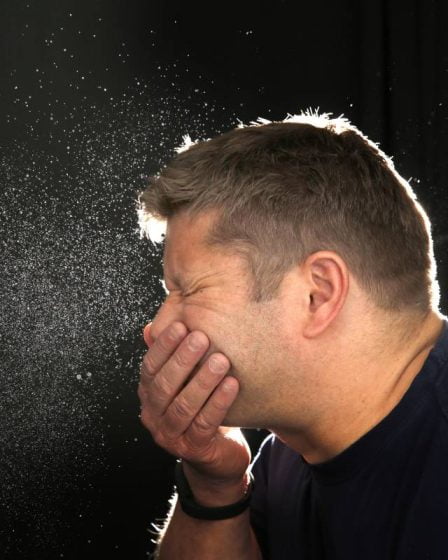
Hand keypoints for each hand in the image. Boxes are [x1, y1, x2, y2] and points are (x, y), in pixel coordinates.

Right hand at [138, 321, 250, 498]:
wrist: (216, 457)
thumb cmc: (201, 409)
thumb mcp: (186, 382)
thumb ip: (173, 356)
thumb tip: (157, 324)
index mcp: (148, 395)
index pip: (150, 367)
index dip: (164, 346)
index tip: (182, 325)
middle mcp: (153, 416)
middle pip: (164, 386)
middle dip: (183, 360)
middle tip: (202, 338)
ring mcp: (170, 436)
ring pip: (184, 406)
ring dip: (203, 381)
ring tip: (221, 360)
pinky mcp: (193, 449)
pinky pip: (204, 424)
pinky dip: (218, 403)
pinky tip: (232, 384)